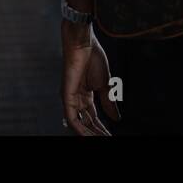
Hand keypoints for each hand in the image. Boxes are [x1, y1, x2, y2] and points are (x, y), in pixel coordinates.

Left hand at [60, 20, 118, 135]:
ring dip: (90, 133)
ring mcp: (70, 98)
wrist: (84, 43)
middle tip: (107, 139)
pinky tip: (88, 136)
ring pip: (78, 123)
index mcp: (85, 94)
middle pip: (86, 122)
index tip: (110, 135)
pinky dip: (79, 129)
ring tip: (101, 139)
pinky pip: (71, 118)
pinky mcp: (66, 96)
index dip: (102, 127)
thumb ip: (109, 102)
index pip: (93, 116)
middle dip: (97, 132)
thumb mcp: (105, 85)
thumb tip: (116, 118)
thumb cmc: (93, 57)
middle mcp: (76, 98)